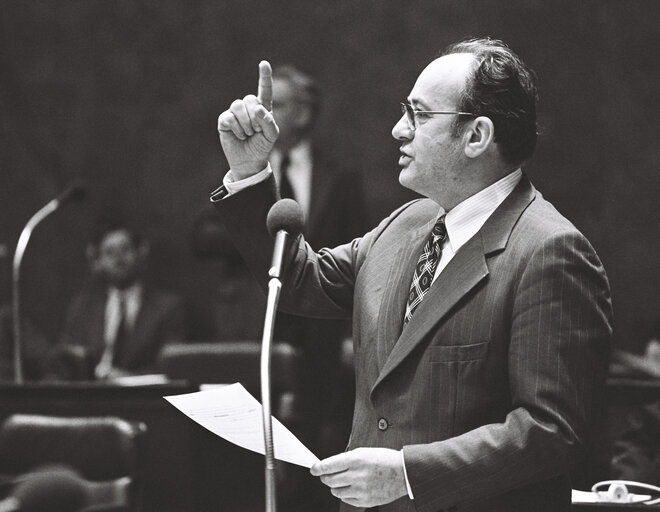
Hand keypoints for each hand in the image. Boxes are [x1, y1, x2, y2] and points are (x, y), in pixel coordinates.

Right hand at [217, 60, 278, 178]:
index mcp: (263, 108)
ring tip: (248, 134)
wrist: (249, 162)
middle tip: (256, 131)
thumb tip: (258, 108)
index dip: (264, 76)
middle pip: (250, 99)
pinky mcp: (224, 120)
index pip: (264, 89)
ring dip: (245, 124)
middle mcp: (248, 107)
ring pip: (238, 106)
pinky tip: (239, 136)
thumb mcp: (271, 136)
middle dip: (255, 118)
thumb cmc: (262, 147)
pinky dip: (236, 129)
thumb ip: (269, 121)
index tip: (264, 63)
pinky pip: (229, 118)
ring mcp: (235, 113)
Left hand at [310, 447, 408, 507]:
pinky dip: (345, 494)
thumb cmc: (384, 459)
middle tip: (325, 475)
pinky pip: (346, 500)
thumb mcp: (364, 452)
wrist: (404, 473)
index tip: (313, 469)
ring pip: (336, 491)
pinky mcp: (365, 501)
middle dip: (325, 477)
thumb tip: (329, 466)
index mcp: (356, 459)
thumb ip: (346, 459)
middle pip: (329, 480)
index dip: (318, 468)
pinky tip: (351, 488)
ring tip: (341, 481)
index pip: (329, 465)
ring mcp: (361, 490)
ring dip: (334, 486)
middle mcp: (357, 475)